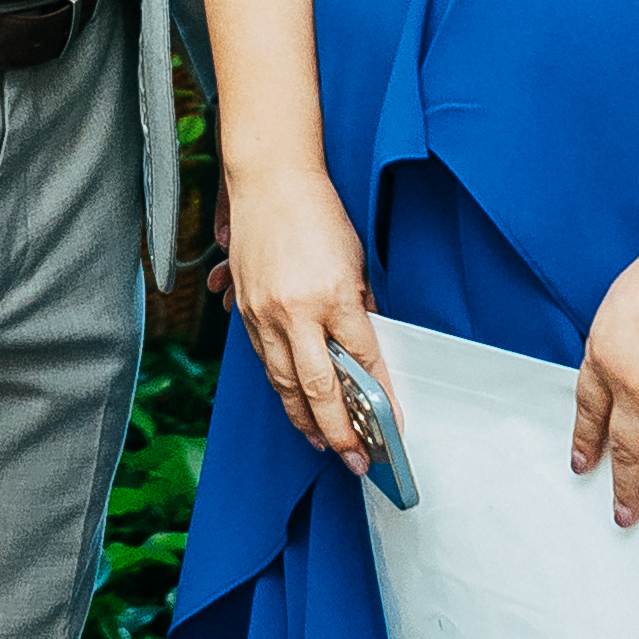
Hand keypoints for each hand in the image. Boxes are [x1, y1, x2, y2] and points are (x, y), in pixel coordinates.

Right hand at [227, 168, 387, 476]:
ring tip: (323, 442)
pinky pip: (266, 361)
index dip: (378, 401)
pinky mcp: (246, 310)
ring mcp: (265, 314)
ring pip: (285, 383)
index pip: (362, 363)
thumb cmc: (318, 213)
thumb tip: (363, 350)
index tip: (391, 428)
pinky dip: (282, 388)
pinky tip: (294, 403)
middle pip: (318, 389)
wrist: (269, 180)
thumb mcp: (354, 261)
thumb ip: (359, 308)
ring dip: (305, 419)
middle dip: (339, 431)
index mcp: (332, 296)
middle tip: (356, 459)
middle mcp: (295, 312)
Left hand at [573, 240, 638, 530]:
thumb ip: (612, 347)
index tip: (583, 468)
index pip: (590, 414)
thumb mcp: (615, 308)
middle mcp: (638, 389)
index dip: (587, 443)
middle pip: (628, 450)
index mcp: (606, 361)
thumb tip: (613, 371)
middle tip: (625, 516)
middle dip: (626, 489)